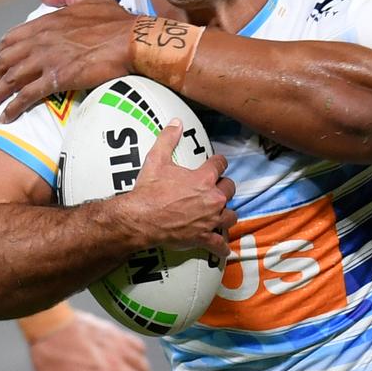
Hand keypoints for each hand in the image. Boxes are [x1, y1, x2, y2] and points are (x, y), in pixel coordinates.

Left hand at [0, 0, 135, 121]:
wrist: (133, 41)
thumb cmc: (119, 21)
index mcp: (46, 22)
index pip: (9, 40)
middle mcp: (41, 40)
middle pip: (4, 61)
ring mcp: (48, 59)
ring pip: (10, 79)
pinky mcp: (58, 78)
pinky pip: (27, 94)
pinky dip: (13, 106)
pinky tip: (8, 116)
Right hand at [115, 120, 235, 256]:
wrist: (140, 219)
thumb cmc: (149, 191)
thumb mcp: (156, 160)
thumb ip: (168, 139)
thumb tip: (176, 122)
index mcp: (204, 178)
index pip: (221, 165)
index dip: (218, 164)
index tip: (216, 165)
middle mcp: (212, 198)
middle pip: (230, 189)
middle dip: (223, 189)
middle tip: (215, 190)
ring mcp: (210, 219)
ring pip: (231, 215)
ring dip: (226, 214)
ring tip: (221, 214)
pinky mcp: (204, 237)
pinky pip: (219, 244)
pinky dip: (221, 247)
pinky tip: (223, 249)